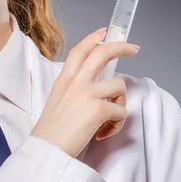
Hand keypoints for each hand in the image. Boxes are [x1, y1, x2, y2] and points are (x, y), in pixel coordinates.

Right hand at [30, 27, 139, 157]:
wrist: (46, 149)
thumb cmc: (52, 131)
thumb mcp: (57, 100)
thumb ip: (74, 88)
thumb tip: (96, 86)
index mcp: (64, 80)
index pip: (80, 50)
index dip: (93, 38)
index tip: (104, 32)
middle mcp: (75, 82)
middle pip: (102, 53)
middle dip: (121, 47)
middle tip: (133, 48)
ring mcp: (87, 94)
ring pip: (119, 86)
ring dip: (119, 103)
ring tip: (107, 119)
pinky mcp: (98, 109)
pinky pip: (121, 111)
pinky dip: (116, 125)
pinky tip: (102, 132)